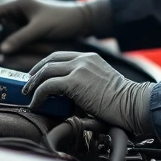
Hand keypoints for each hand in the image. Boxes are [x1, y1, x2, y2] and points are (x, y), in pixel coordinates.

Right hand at [0, 0, 104, 54]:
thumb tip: (2, 49)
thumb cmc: (62, 19)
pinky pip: (11, 37)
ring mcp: (22, 21)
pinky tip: (6, 54)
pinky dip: (7, 45)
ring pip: (2, 32)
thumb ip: (21, 38)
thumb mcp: (40, 28)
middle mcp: (17, 11)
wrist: (81, 21)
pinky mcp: (27, 30)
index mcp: (18, 4)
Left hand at [23, 51, 153, 137]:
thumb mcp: (101, 84)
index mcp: (90, 58)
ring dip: (33, 84)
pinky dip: (38, 95)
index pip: (60, 56)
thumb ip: (84, 83)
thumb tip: (66, 97)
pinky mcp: (75, 81)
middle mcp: (83, 59)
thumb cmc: (121, 102)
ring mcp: (79, 68)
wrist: (132, 104)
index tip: (37, 75)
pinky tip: (36, 104)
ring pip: (46, 71)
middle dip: (35, 73)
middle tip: (28, 85)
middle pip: (50, 60)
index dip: (46, 65)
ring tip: (28, 95)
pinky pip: (48, 86)